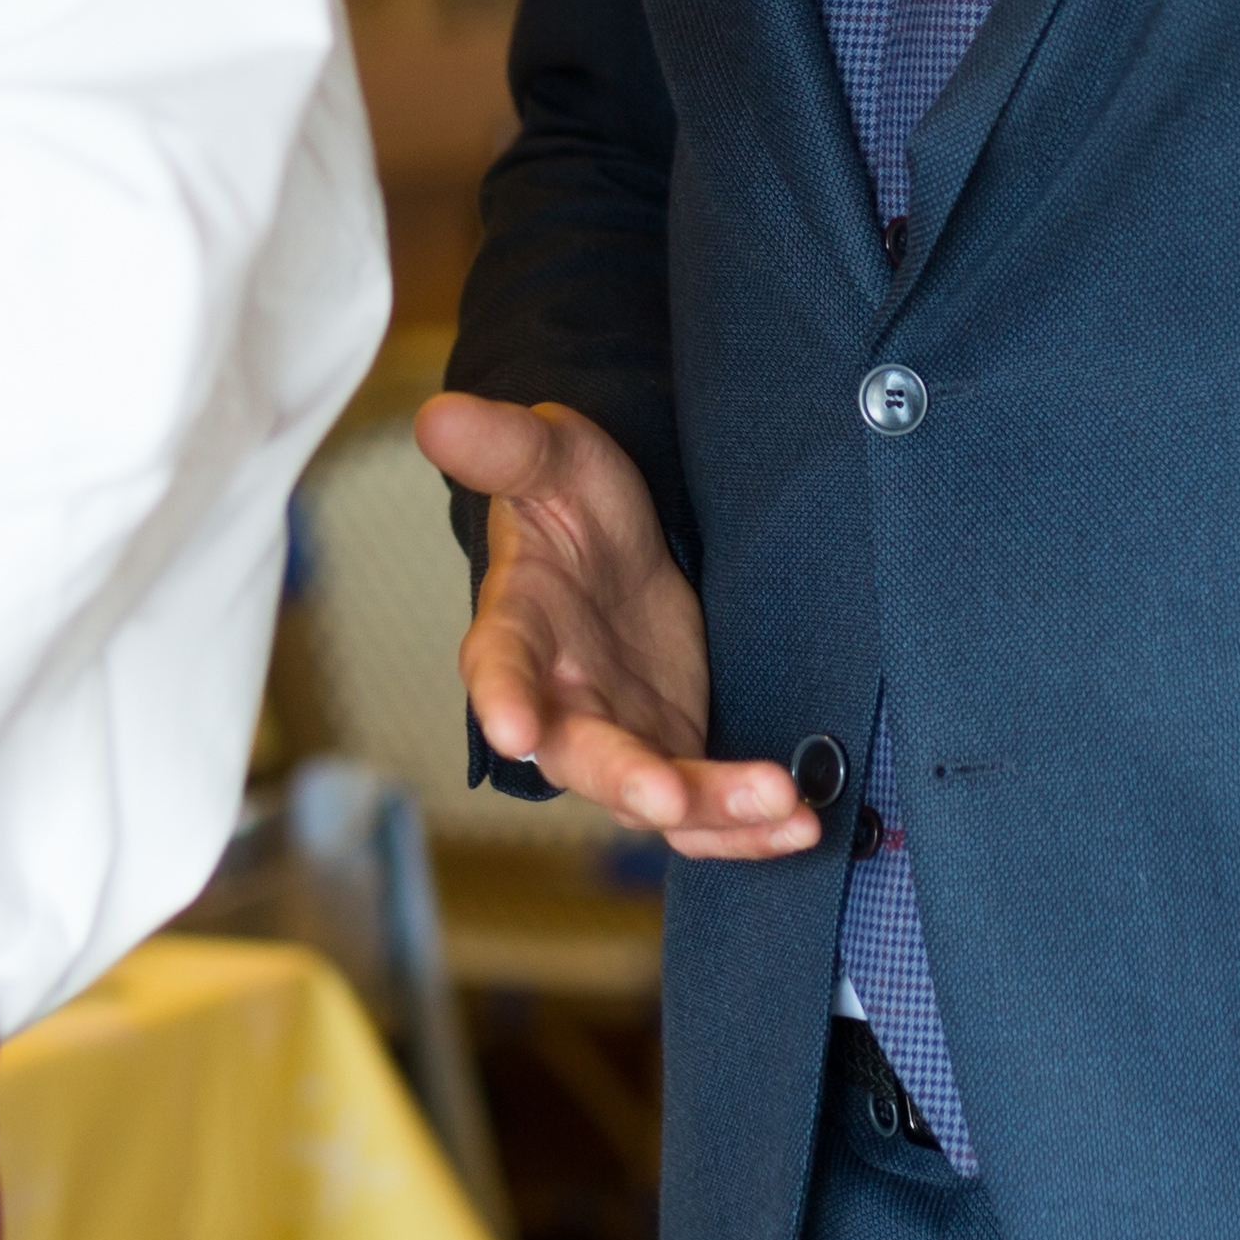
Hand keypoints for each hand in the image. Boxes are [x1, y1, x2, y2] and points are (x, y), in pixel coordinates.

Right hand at [418, 390, 822, 861]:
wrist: (619, 542)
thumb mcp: (551, 458)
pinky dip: (749, 825)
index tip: (513, 730)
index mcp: (515, 633)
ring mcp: (618, 738)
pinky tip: (802, 824)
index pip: (498, 668)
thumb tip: (436, 414)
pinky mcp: (672, 754)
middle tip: (670, 799)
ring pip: (655, 798)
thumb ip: (505, 447)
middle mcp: (559, 704)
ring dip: (714, 810)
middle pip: (584, 756)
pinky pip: (704, 812)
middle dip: (629, 780)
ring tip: (783, 805)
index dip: (503, 700)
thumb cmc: (571, 501)